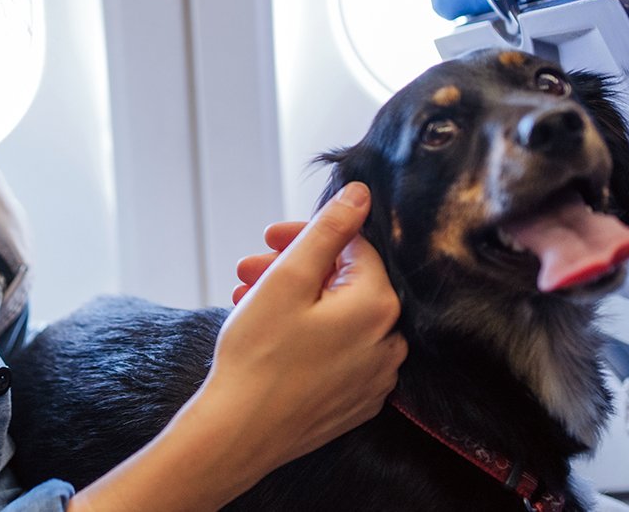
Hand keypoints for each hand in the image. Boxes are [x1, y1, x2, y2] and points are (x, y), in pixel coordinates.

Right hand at [70, 183, 405, 511]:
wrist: (239, 435)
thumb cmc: (257, 355)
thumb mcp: (287, 279)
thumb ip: (328, 230)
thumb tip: (360, 194)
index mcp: (378, 305)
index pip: (353, 247)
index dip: (307, 236)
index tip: (268, 239)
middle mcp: (389, 342)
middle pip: (344, 283)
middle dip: (293, 268)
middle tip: (247, 270)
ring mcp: (375, 377)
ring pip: (338, 318)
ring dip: (294, 300)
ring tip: (245, 300)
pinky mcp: (357, 402)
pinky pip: (339, 353)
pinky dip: (308, 336)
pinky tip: (269, 333)